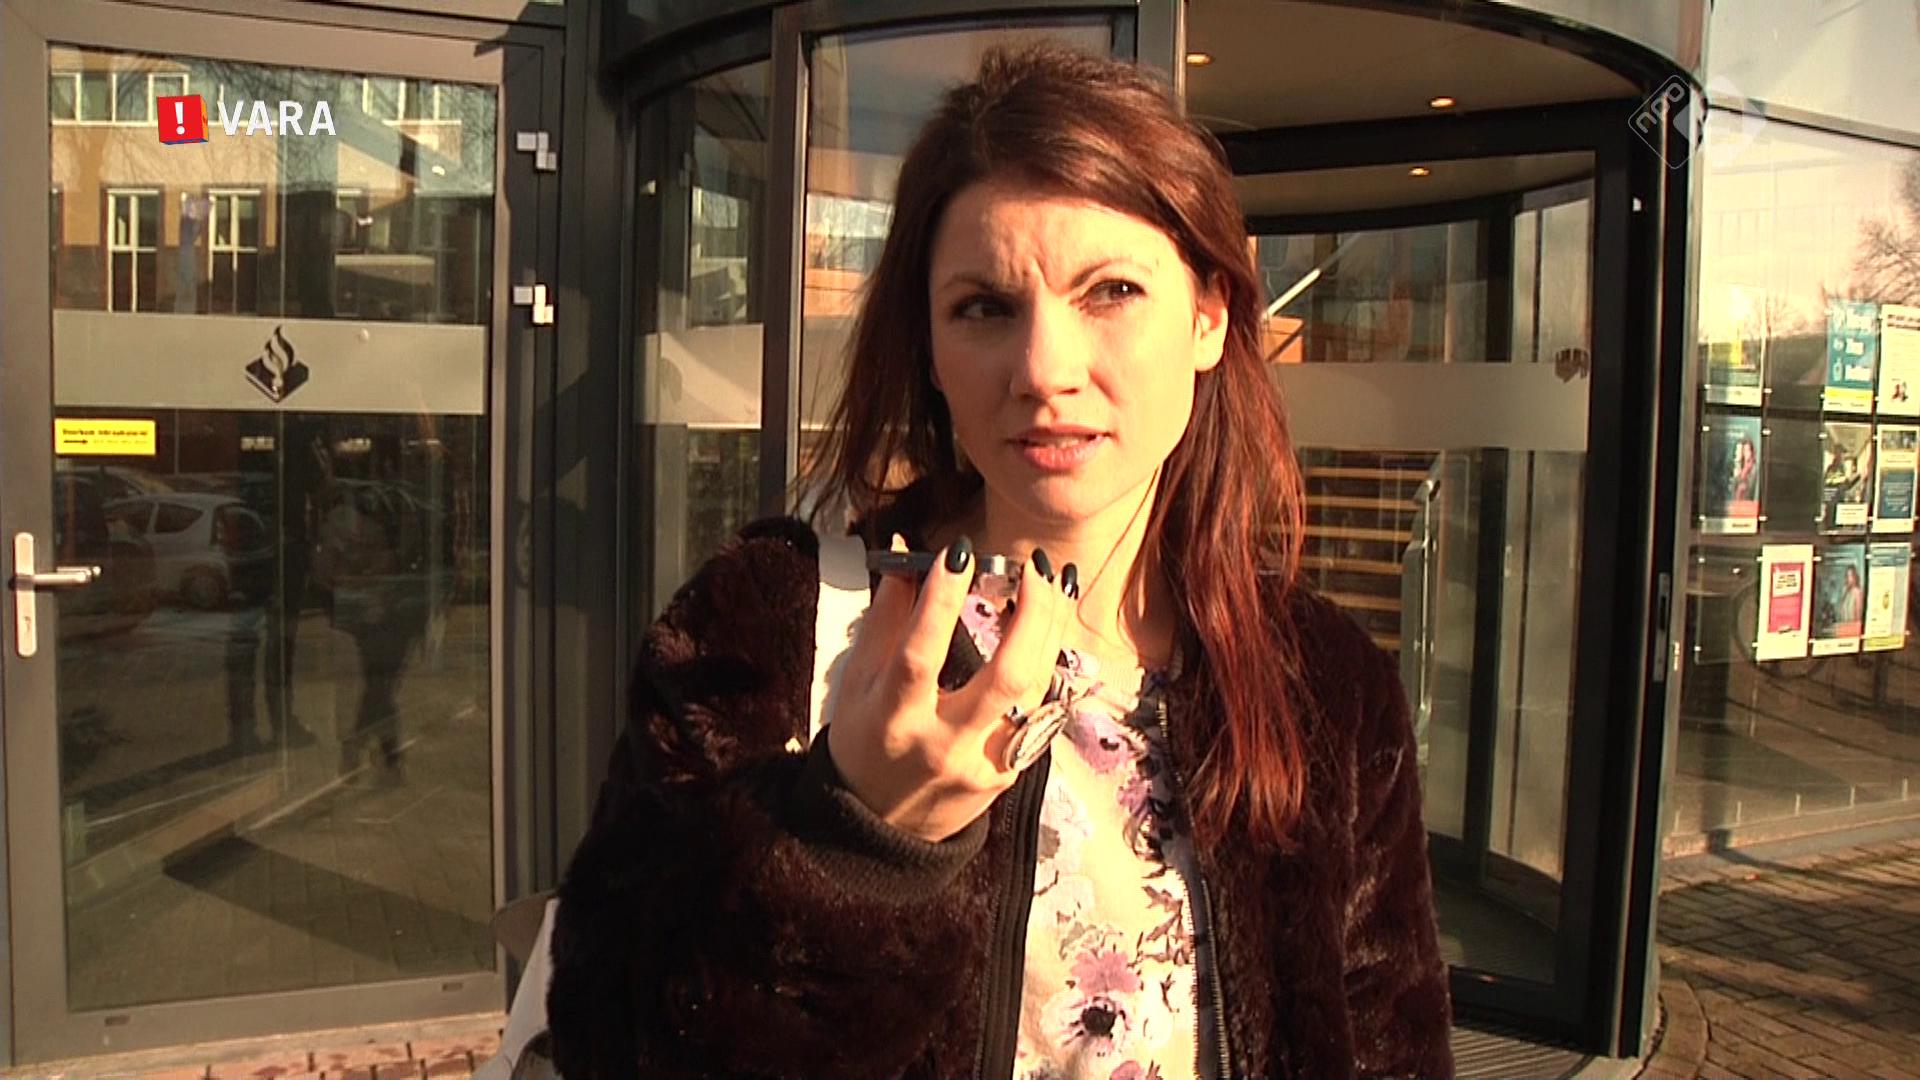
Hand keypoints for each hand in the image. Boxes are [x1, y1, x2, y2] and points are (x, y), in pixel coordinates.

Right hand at [824, 535, 1075, 841]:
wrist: (882, 825)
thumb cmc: (866, 740)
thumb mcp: (858, 681)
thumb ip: (887, 616)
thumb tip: (908, 553)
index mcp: (894, 719)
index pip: (920, 654)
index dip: (940, 600)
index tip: (960, 551)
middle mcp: (943, 745)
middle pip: (1006, 677)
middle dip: (1031, 613)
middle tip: (1034, 565)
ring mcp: (983, 764)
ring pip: (1036, 692)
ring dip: (1053, 630)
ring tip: (1055, 584)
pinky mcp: (1008, 774)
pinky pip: (1038, 712)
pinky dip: (1048, 664)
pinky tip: (1052, 628)